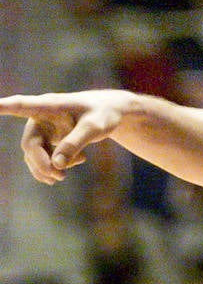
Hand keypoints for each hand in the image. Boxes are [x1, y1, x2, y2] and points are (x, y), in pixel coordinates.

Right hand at [0, 90, 134, 183]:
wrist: (110, 112)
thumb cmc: (103, 113)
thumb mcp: (95, 127)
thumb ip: (75, 143)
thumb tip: (56, 164)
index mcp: (49, 106)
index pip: (22, 105)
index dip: (4, 107)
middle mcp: (39, 117)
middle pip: (30, 146)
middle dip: (42, 164)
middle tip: (61, 177)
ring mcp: (41, 129)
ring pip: (34, 156)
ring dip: (48, 168)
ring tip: (67, 173)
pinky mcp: (46, 140)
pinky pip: (43, 159)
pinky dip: (56, 166)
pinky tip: (78, 160)